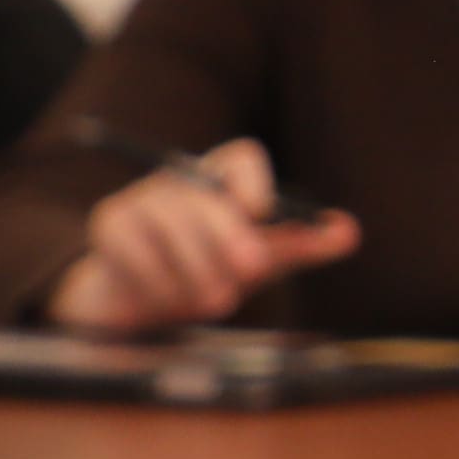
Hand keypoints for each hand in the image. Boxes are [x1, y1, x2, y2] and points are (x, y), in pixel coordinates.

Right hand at [46, 141, 361, 336]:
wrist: (144, 302)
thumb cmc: (211, 269)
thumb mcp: (262, 260)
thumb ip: (302, 245)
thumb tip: (349, 232)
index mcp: (222, 177)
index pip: (243, 157)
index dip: (254, 185)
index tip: (263, 218)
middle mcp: (180, 179)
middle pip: (202, 193)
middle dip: (227, 234)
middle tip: (249, 271)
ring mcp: (140, 199)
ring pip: (168, 221)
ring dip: (195, 267)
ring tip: (216, 302)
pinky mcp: (109, 225)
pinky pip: (133, 248)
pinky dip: (157, 280)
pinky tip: (168, 301)